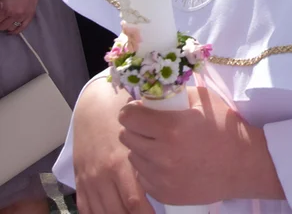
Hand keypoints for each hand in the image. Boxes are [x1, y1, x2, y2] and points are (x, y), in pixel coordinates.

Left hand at [0, 0, 43, 33]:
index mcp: (4, 8)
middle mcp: (14, 14)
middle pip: (2, 26)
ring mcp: (24, 15)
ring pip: (12, 27)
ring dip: (6, 26)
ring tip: (3, 23)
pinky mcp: (31, 13)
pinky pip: (24, 26)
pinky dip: (17, 31)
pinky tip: (12, 31)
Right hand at [72, 77, 152, 213]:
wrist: (95, 107)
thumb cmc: (130, 116)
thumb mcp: (149, 127)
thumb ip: (163, 146)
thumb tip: (191, 160)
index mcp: (119, 163)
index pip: (134, 201)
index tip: (164, 213)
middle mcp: (102, 175)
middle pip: (120, 211)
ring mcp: (89, 180)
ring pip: (103, 212)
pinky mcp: (80, 181)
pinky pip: (86, 208)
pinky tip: (115, 213)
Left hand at [119, 86, 283, 204]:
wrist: (245, 165)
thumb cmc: (227, 129)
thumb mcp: (205, 101)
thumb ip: (175, 95)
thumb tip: (151, 93)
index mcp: (171, 128)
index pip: (128, 117)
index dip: (132, 110)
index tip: (140, 110)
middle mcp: (161, 155)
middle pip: (126, 136)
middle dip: (136, 128)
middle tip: (152, 126)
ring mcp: (161, 177)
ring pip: (133, 157)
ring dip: (143, 148)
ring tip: (164, 145)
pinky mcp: (164, 194)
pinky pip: (143, 177)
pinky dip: (151, 168)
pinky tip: (170, 163)